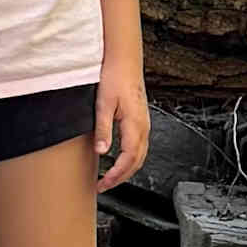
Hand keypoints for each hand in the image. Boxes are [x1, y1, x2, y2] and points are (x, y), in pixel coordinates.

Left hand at [94, 59, 150, 189]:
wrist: (124, 60)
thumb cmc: (115, 77)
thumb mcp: (103, 104)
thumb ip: (103, 129)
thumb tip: (102, 151)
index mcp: (135, 125)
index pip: (128, 159)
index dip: (116, 175)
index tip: (103, 184)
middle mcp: (144, 127)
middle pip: (137, 162)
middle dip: (121, 178)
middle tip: (104, 186)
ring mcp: (145, 123)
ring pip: (140, 155)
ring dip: (127, 169)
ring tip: (110, 177)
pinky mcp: (142, 120)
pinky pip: (140, 146)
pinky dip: (131, 158)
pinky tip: (120, 159)